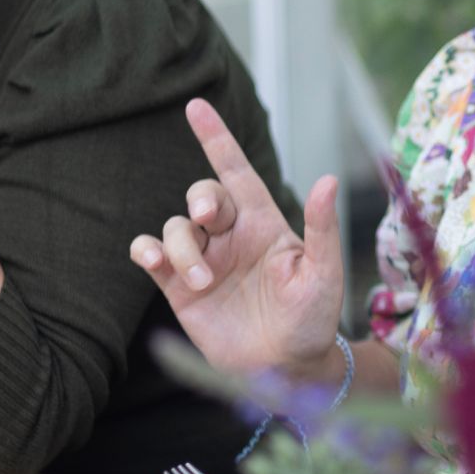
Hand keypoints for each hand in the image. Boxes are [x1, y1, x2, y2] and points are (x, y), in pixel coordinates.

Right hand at [130, 99, 344, 375]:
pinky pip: (150, 254)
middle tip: (207, 217)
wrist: (286, 368)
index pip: (236, 171)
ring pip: (174, 227)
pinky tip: (153, 260)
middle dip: (200, 198)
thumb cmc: (312, 319)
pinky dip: (146, 250)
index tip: (195, 105)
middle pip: (201, 195)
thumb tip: (328, 179)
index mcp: (263, 224)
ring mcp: (202, 260)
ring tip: (203, 281)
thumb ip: (322, 228)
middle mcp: (230, 236)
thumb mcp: (323, 273)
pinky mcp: (178, 287)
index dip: (216, 138)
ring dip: (182, 247)